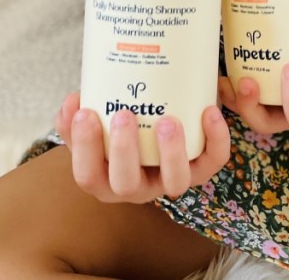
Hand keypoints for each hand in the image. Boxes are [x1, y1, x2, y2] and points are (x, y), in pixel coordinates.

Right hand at [54, 93, 230, 203]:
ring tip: (166, 121)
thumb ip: (78, 116)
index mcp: (106, 177)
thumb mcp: (95, 124)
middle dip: (123, 151)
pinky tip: (209, 111)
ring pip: (174, 182)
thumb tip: (72, 101)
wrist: (158, 124)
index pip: (88, 175)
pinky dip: (216, 138)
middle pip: (126, 185)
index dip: (83, 148)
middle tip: (123, 115)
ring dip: (171, 153)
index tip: (84, 111)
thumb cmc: (121, 127)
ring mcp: (169, 180)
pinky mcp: (201, 169)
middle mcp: (137, 187)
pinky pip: (212, 160)